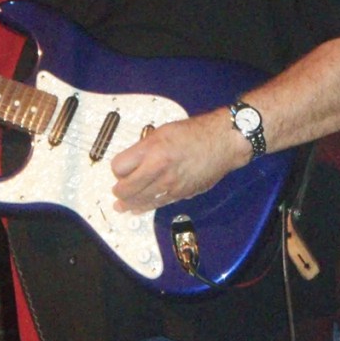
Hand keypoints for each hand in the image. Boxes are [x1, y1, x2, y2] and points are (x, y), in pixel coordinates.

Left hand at [109, 110, 250, 212]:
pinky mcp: (179, 194)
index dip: (117, 169)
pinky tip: (137, 209)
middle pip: (126, 189)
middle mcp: (158, 169)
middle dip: (119, 190)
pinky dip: (144, 207)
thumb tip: (133, 162)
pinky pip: (156, 205)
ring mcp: (169, 185)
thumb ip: (145, 147)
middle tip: (118, 188)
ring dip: (128, 203)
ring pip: (139, 201)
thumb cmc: (196, 133)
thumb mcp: (163, 132)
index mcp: (152, 150)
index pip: (119, 167)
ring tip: (120, 205)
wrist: (222, 143)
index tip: (120, 168)